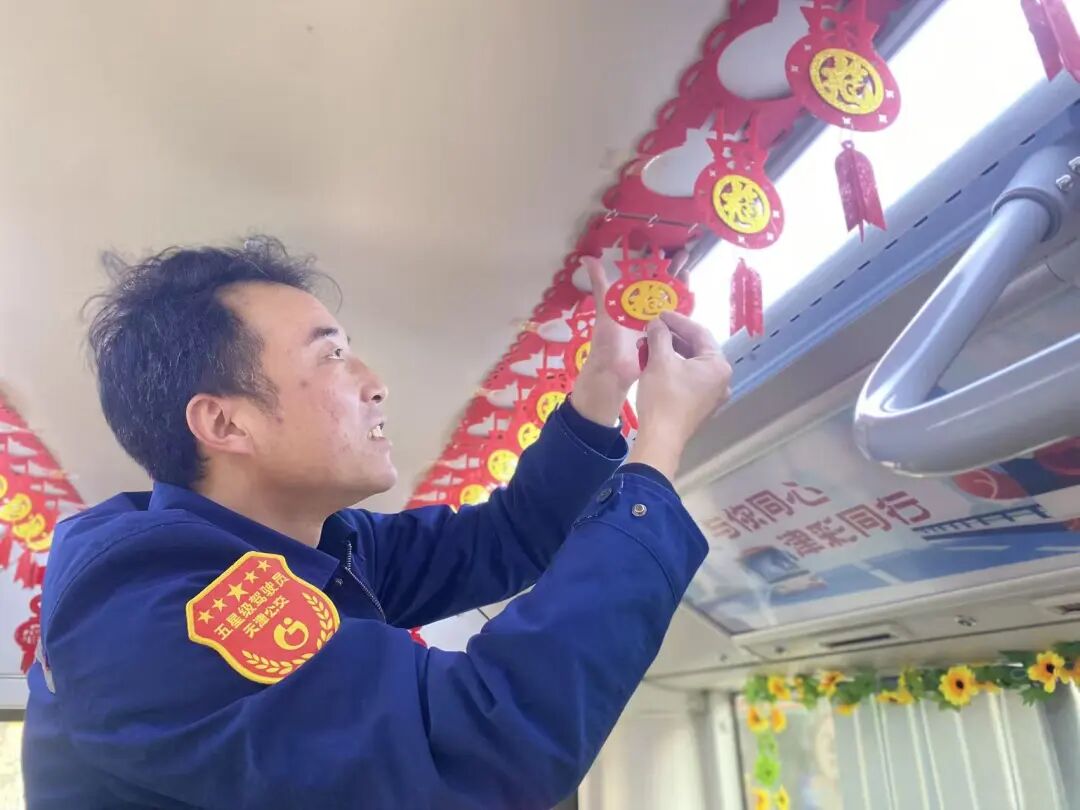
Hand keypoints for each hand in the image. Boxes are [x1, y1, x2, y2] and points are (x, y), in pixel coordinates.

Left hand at [571, 253, 688, 426]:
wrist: (613, 372)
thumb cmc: (607, 340)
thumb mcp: (605, 308)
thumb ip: (600, 284)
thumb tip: (586, 258)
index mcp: (629, 302)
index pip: (645, 278)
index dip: (656, 265)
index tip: (666, 251)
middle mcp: (643, 310)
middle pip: (661, 287)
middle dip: (673, 271)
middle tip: (686, 255)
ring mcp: (655, 323)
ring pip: (671, 301)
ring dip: (680, 288)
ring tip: (690, 271)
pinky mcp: (664, 336)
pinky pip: (677, 321)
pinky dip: (685, 310)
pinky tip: (693, 298)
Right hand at [626, 311, 730, 480]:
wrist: (661, 438)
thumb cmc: (664, 397)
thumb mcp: (659, 360)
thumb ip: (660, 336)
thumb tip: (656, 323)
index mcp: (718, 365)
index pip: (699, 333)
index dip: (677, 320)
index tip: (659, 314)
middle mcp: (721, 379)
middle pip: (697, 349)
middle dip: (673, 337)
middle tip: (653, 328)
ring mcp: (713, 395)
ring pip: (692, 364)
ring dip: (671, 352)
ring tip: (650, 344)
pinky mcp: (701, 407)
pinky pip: (689, 379)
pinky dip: (674, 368)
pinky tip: (656, 364)